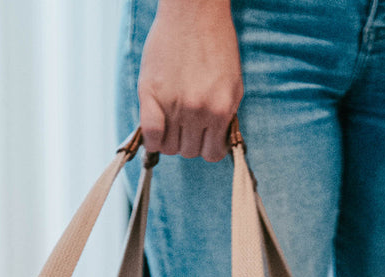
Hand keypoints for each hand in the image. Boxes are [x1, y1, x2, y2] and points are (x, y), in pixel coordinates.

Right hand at [137, 0, 242, 162]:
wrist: (194, 12)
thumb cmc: (216, 44)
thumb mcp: (233, 85)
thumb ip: (227, 116)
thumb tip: (217, 142)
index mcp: (221, 109)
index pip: (213, 154)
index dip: (208, 148)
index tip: (203, 138)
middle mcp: (198, 111)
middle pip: (190, 152)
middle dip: (189, 142)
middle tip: (187, 123)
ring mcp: (173, 104)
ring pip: (170, 148)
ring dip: (171, 140)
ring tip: (172, 121)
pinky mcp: (151, 94)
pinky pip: (151, 135)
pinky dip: (153, 140)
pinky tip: (156, 129)